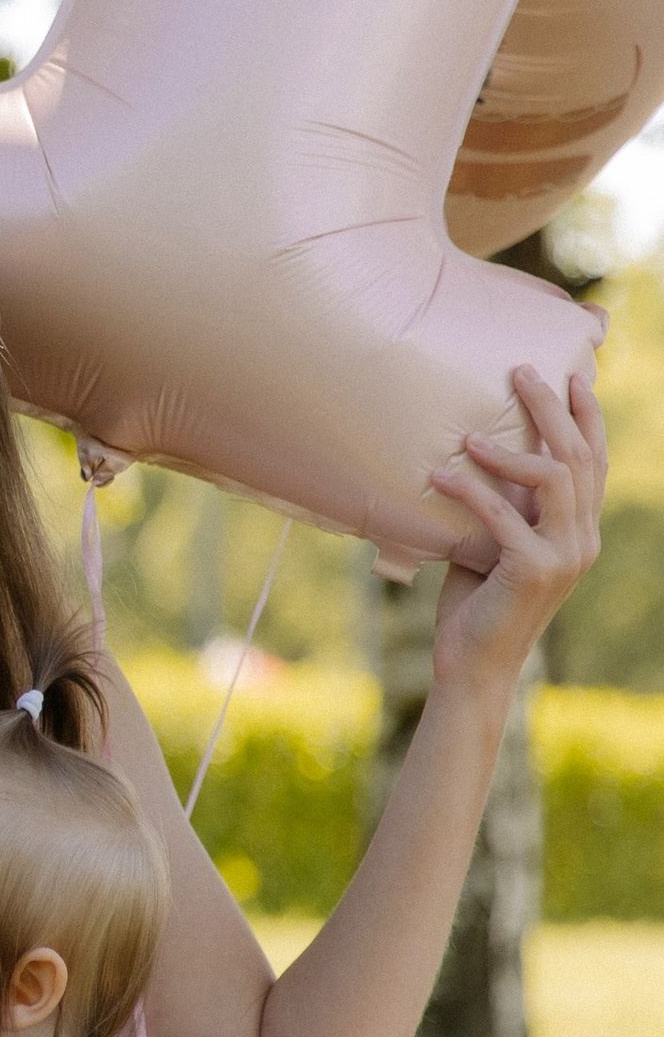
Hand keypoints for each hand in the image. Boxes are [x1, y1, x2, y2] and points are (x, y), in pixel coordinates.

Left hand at [428, 364, 604, 698]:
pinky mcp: (532, 570)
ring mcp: (563, 555)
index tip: (572, 377)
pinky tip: (441, 475)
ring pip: (553, 477)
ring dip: (510, 449)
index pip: (595, 462)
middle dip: (553, 409)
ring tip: (469, 435)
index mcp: (580, 530)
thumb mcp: (495, 543)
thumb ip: (504, 505)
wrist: (475, 664)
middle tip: (522, 372)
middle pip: (579, 457)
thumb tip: (474, 451)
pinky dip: (471, 491)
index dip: (587, 417)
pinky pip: (503, 515)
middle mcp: (582, 539)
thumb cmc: (477, 602)